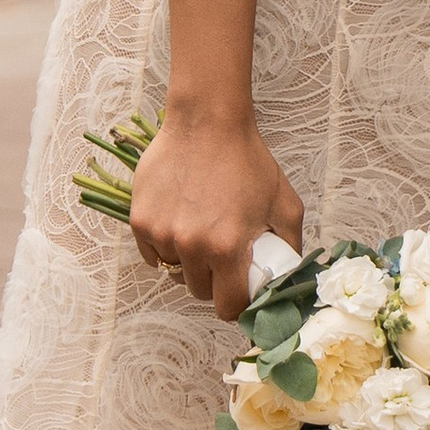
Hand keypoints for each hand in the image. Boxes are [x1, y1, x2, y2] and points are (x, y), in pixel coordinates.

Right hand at [128, 108, 302, 320]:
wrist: (207, 123)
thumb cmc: (248, 161)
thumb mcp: (285, 203)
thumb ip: (290, 246)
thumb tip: (287, 279)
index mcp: (227, 247)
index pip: (227, 306)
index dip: (237, 304)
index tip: (239, 292)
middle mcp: (191, 245)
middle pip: (200, 291)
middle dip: (214, 280)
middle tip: (223, 254)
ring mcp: (162, 234)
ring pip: (175, 271)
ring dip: (189, 261)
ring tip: (201, 230)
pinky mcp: (140, 221)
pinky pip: (152, 253)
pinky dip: (165, 246)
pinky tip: (180, 222)